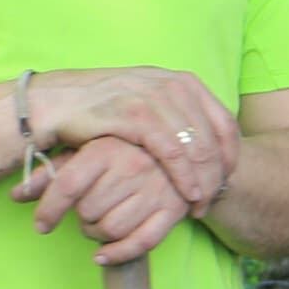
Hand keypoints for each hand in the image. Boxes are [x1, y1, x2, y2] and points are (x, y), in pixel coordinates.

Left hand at [12, 134, 195, 262]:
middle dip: (81, 218)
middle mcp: (132, 166)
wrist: (182, 149)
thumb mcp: (86, 152)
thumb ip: (51, 173)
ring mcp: (156, 189)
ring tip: (99, 224)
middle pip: (89, 211)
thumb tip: (16, 195)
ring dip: (97, 235)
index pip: (69, 184)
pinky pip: (142, 242)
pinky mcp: (173, 209)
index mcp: (107, 148)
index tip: (41, 225)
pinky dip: (118, 254)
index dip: (49, 209)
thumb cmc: (123, 151)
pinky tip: (102, 256)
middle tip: (85, 212)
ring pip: (111, 229)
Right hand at [27, 67, 239, 207]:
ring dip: (203, 182)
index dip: (232, 156)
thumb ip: (180, 116)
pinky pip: (173, 152)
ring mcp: (156, 98)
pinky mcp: (137, 115)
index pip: (225, 123)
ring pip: (197, 148)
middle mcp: (175, 86)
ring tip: (200, 206)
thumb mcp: (151, 104)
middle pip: (215, 139)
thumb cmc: (105, 109)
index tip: (228, 180)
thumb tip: (211, 142)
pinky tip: (188, 195)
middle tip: (214, 200)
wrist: (57, 102)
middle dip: (218, 175)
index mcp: (184, 82)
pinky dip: (185, 177)